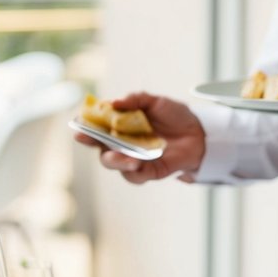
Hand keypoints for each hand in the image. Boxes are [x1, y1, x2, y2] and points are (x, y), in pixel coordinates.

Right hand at [74, 92, 206, 183]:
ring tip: (126, 155)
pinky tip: (138, 163)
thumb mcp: (156, 102)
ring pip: (114, 164)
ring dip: (116, 160)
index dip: (86, 128)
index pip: (98, 128)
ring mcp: (134, 159)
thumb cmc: (175, 116)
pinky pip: (135, 176)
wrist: (199, 133)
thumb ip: (136, 99)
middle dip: (93, 144)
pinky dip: (134, 171)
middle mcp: (123, 145)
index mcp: (121, 127)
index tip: (78, 126)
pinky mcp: (148, 172)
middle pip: (101, 148)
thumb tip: (114, 102)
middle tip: (89, 138)